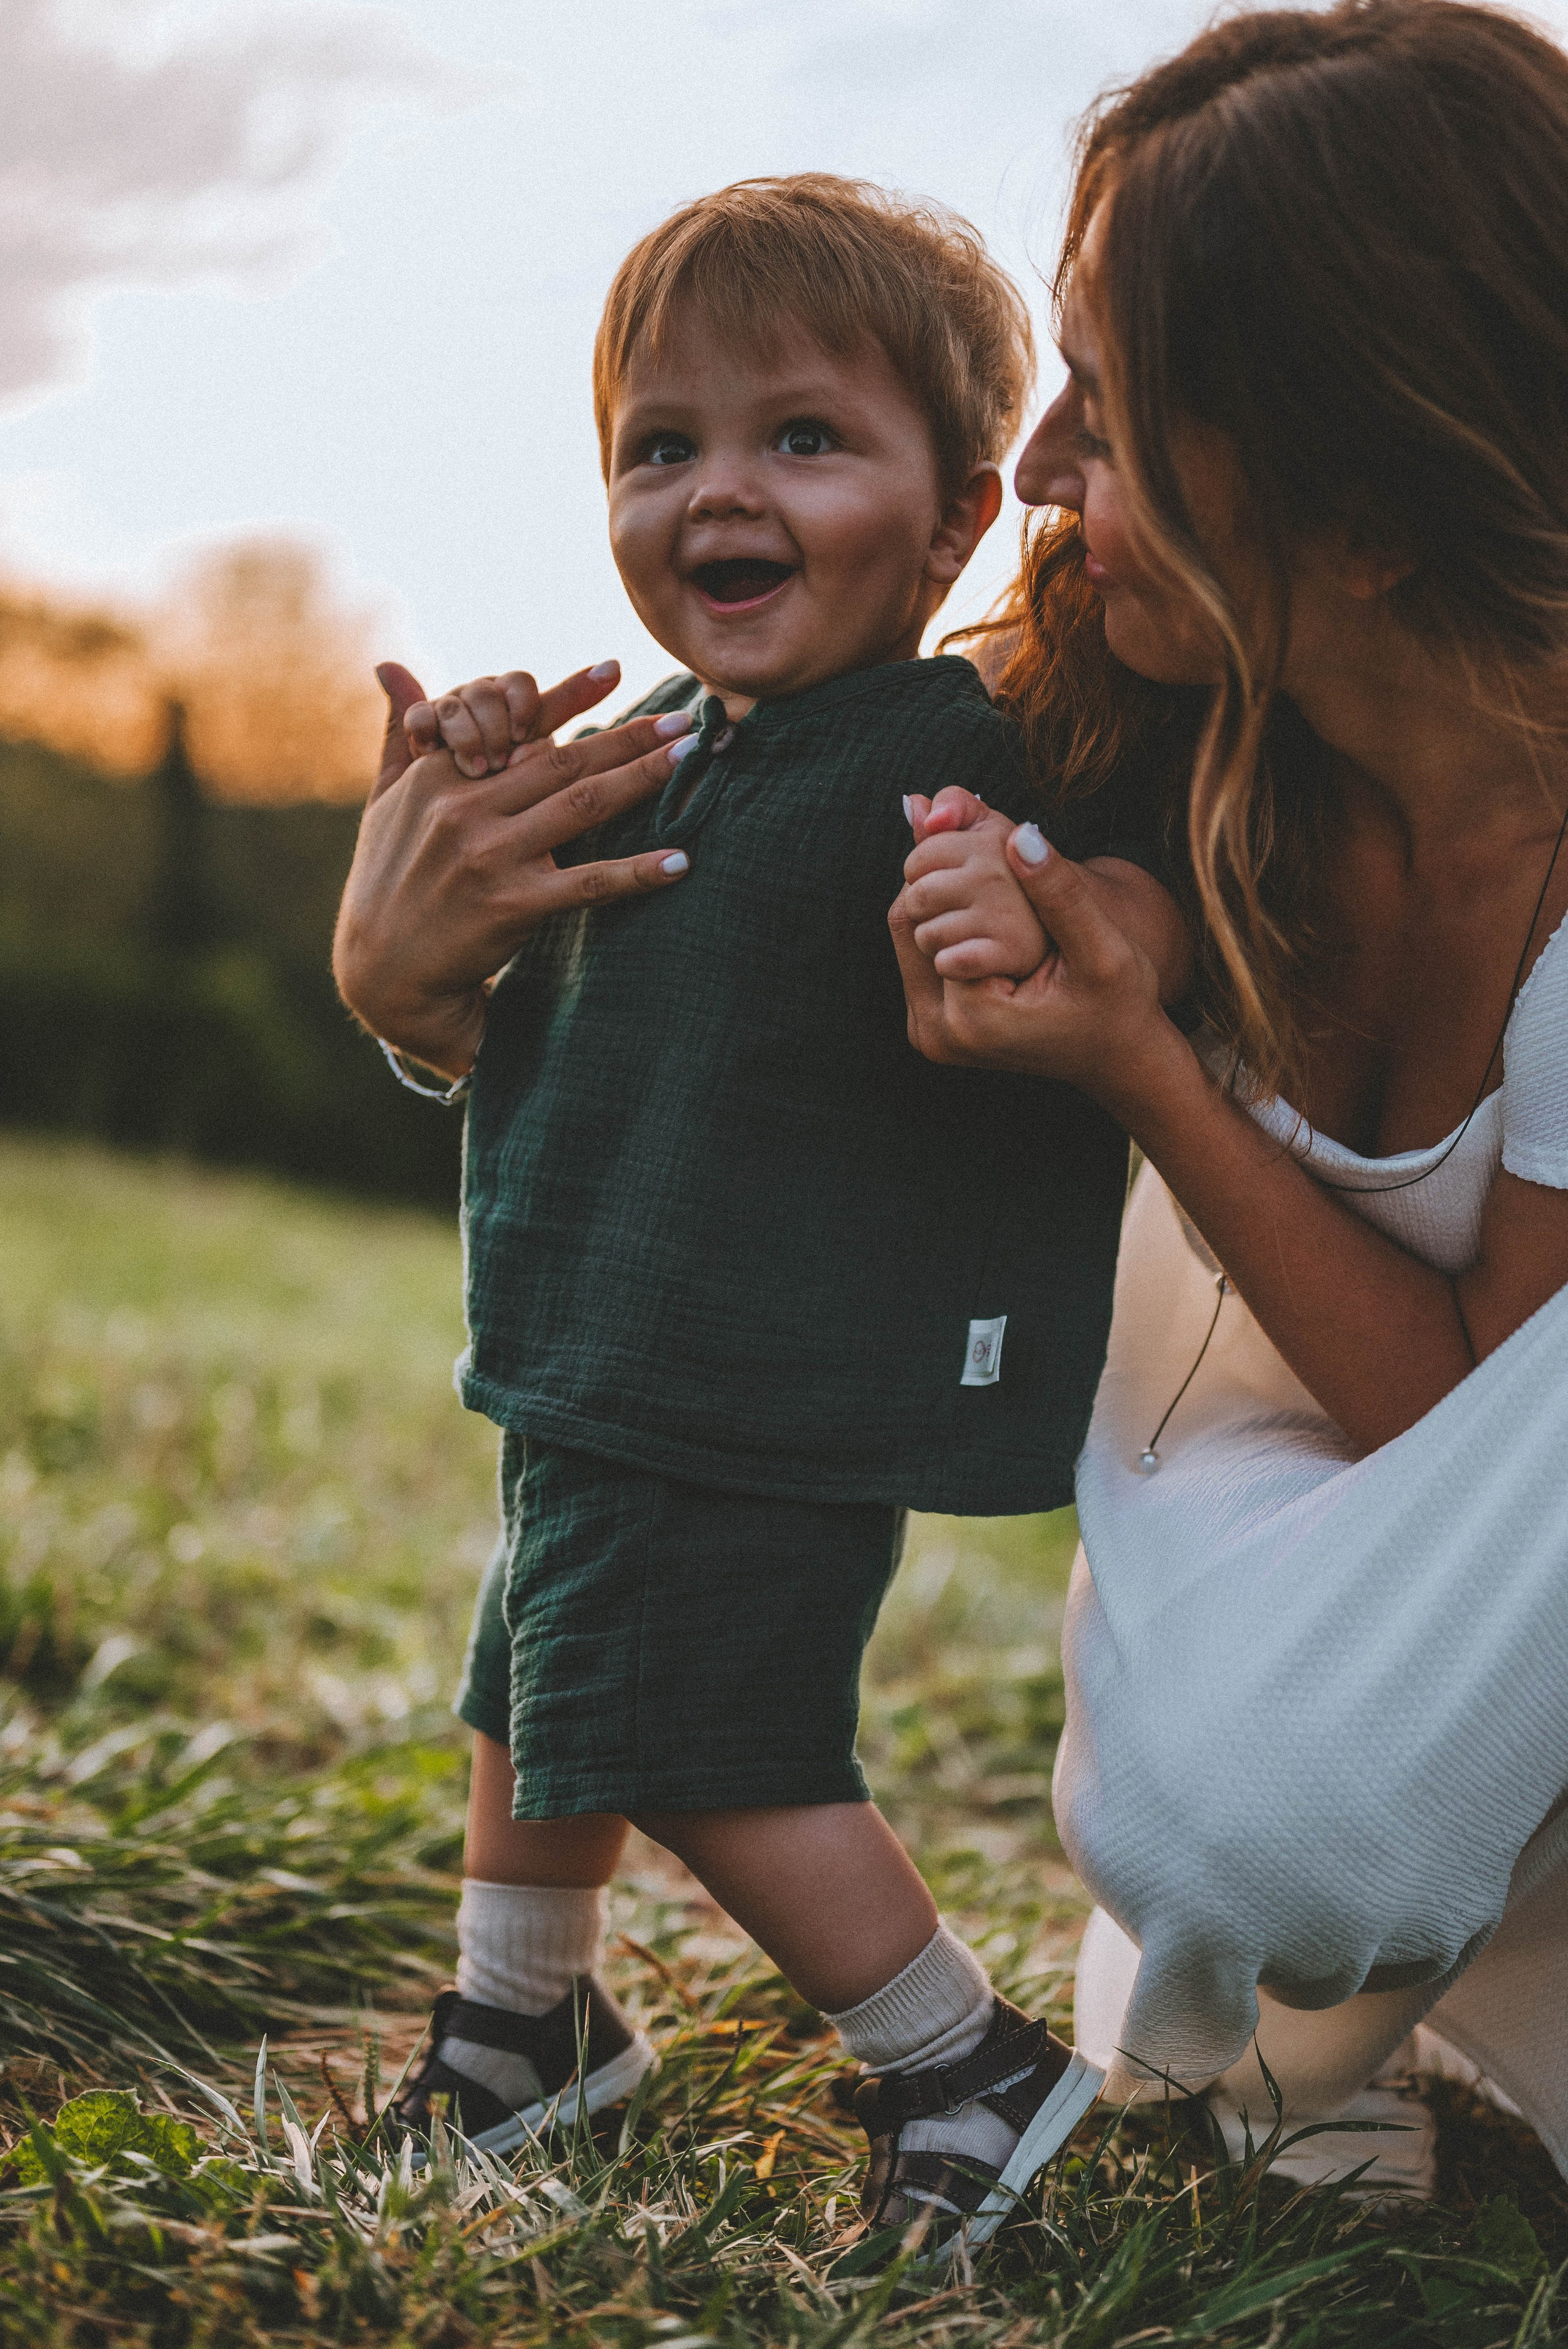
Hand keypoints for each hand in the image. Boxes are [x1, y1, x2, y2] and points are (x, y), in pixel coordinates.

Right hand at [333, 660, 693, 1078]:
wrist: (383, 970)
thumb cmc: (388, 879)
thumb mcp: (385, 800)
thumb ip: (399, 733)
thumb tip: (389, 666)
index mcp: (440, 777)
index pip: (513, 727)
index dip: (568, 695)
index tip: (615, 668)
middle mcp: (465, 809)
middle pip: (564, 762)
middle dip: (629, 737)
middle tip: (682, 718)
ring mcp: (490, 857)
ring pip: (582, 806)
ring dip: (642, 778)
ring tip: (690, 755)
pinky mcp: (511, 906)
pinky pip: (588, 883)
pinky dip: (636, 871)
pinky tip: (680, 860)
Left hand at [889, 820, 1172, 1108]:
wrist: (1117, 1058)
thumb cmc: (1120, 1005)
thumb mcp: (1102, 947)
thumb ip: (1059, 894)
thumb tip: (1020, 834)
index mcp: (969, 1015)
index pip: (921, 912)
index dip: (950, 867)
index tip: (988, 843)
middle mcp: (936, 1034)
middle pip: (906, 926)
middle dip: (939, 885)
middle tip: (987, 858)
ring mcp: (931, 1037)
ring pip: (909, 940)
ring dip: (939, 904)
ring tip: (988, 883)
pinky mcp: (935, 1032)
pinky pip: (921, 961)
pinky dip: (945, 930)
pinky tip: (981, 915)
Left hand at [901, 785, 1049, 978]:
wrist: (1089, 934)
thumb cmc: (1027, 885)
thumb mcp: (1000, 835)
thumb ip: (959, 810)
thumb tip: (915, 803)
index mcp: (994, 840)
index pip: (921, 856)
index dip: (923, 871)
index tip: (946, 879)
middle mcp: (999, 874)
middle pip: (919, 895)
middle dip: (924, 908)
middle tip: (953, 912)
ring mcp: (1006, 918)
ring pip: (928, 933)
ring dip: (935, 941)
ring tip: (965, 936)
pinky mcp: (1012, 957)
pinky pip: (949, 962)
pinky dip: (951, 965)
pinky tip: (970, 960)